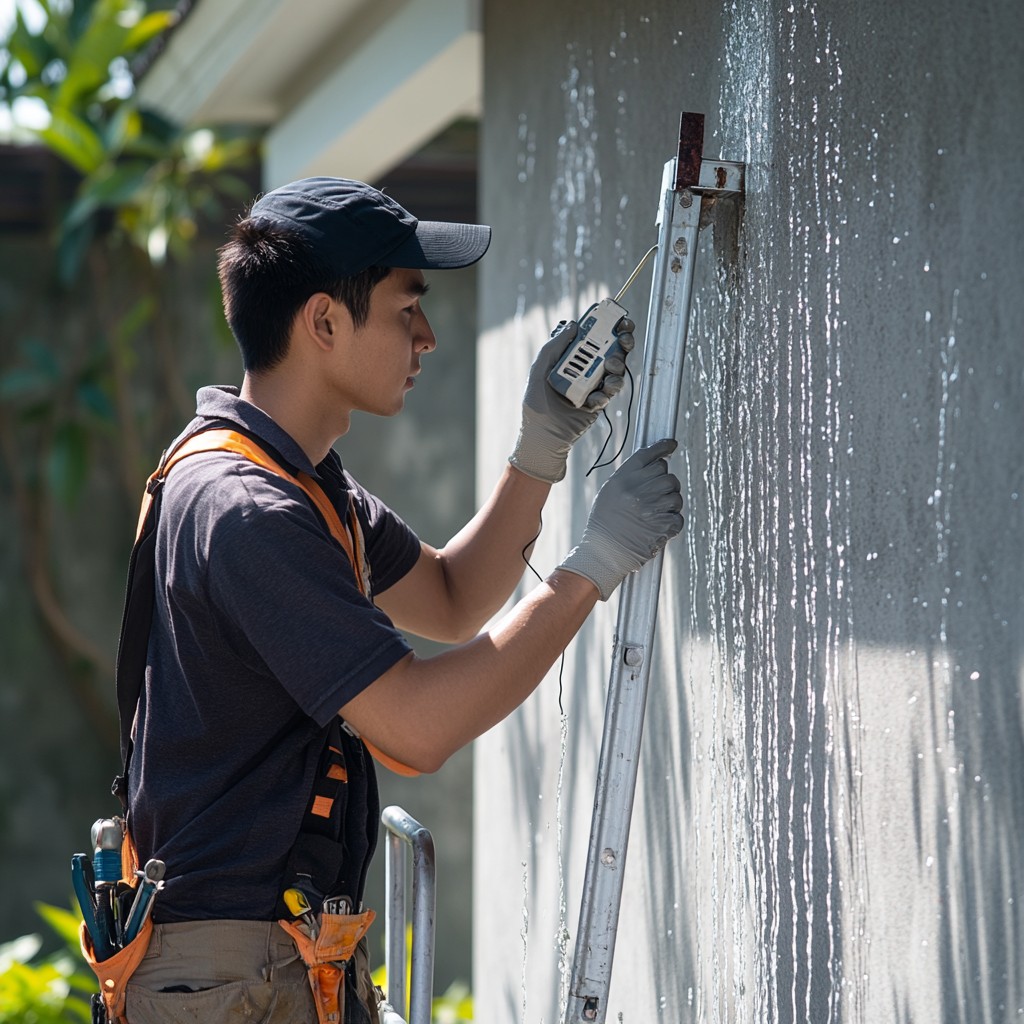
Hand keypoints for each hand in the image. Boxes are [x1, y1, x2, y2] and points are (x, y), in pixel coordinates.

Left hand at [508, 316, 634, 482]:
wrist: (544, 438)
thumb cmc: (535, 405)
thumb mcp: (539, 370)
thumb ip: (553, 346)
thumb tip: (573, 324)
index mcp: (569, 358)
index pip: (590, 336)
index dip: (605, 324)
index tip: (617, 317)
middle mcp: (583, 369)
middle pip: (609, 348)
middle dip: (621, 340)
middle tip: (625, 337)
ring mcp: (593, 384)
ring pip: (615, 367)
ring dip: (617, 363)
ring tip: (610, 367)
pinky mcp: (599, 401)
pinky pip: (611, 390)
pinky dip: (607, 391)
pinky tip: (596, 397)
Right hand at [558, 438, 683, 599]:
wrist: (605, 553)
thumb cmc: (605, 523)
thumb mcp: (609, 493)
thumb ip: (629, 477)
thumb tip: (653, 464)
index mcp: (623, 480)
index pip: (648, 455)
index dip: (663, 447)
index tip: (671, 445)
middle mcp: (639, 490)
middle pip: (666, 473)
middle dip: (664, 482)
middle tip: (656, 493)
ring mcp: (653, 508)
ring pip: (675, 494)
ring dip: (669, 501)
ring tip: (654, 513)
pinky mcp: (665, 525)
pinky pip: (678, 515)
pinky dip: (671, 521)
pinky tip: (658, 526)